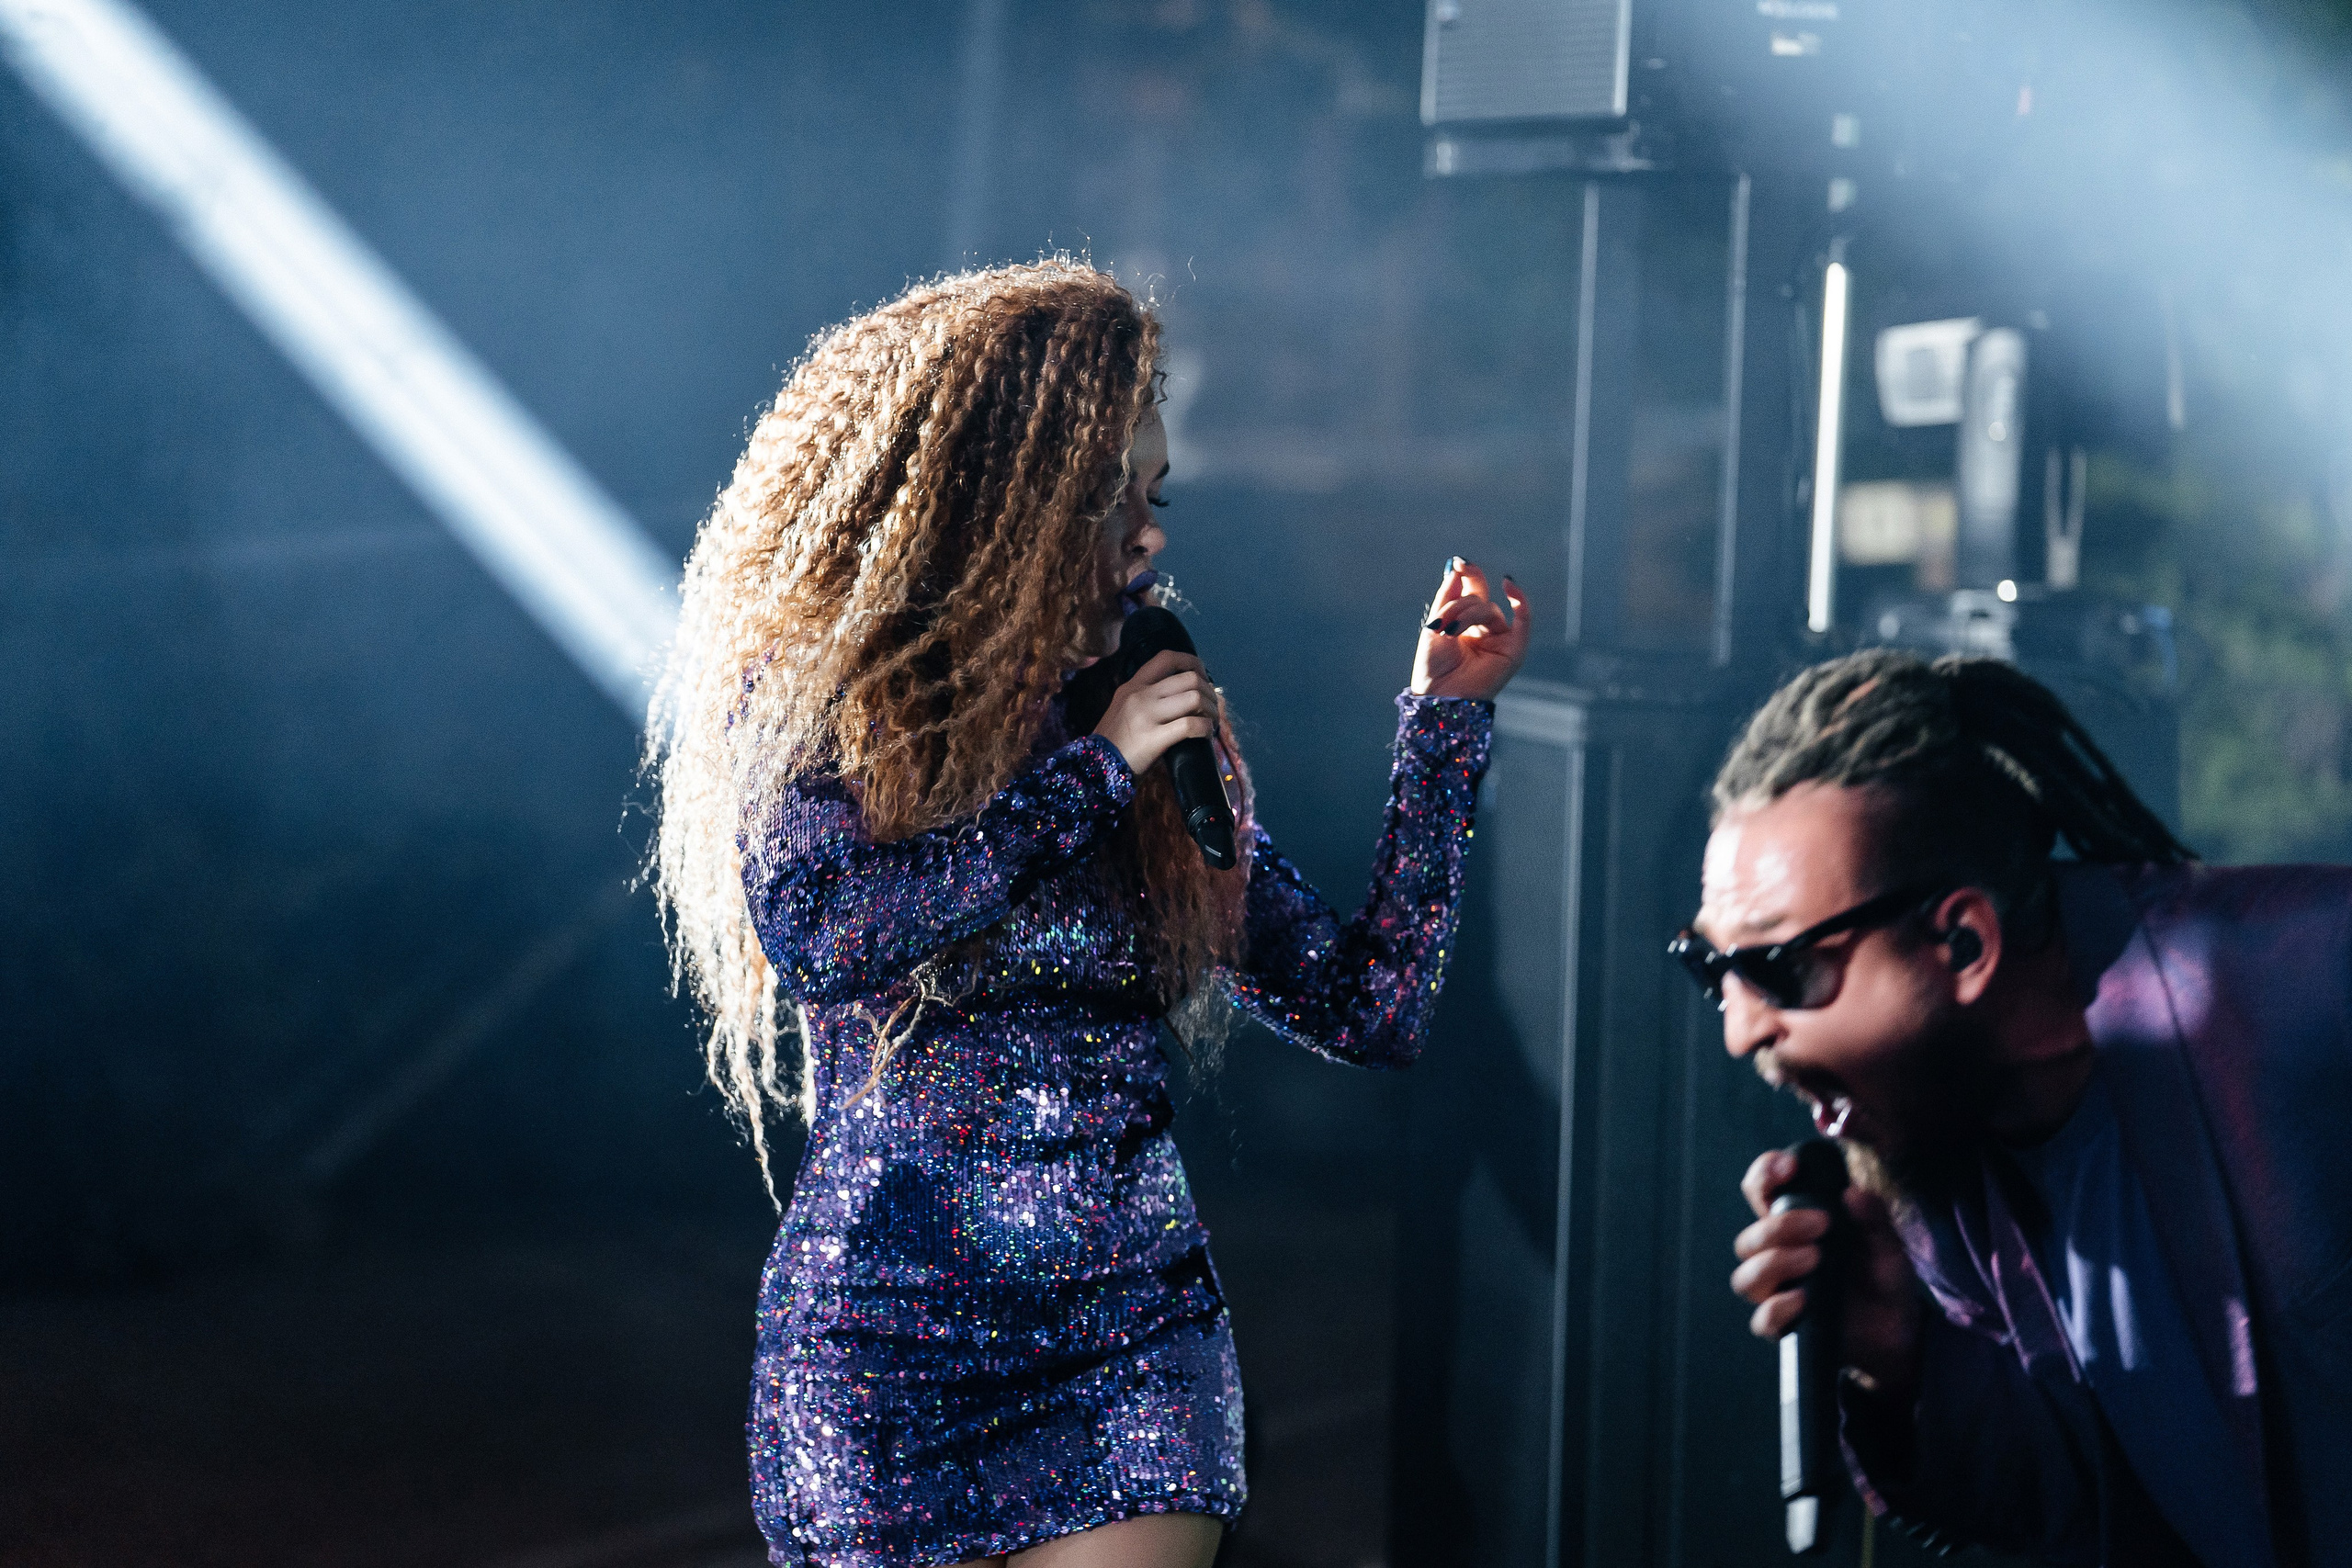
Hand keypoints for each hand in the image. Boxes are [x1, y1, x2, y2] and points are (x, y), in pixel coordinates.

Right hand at [1094, 650, 1218, 775]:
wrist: (1096, 769)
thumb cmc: (1114, 742)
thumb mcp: (1123, 708)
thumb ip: (1146, 697)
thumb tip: (1182, 694)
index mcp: (1133, 685)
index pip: (1166, 658)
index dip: (1191, 661)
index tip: (1202, 676)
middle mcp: (1140, 695)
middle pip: (1189, 678)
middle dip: (1209, 691)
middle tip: (1213, 707)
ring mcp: (1146, 716)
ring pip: (1194, 698)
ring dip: (1211, 710)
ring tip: (1211, 722)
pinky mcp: (1154, 738)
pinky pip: (1191, 725)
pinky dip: (1206, 729)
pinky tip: (1206, 735)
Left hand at [1413, 557, 1531, 699]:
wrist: (1439, 695)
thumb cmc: (1433, 667)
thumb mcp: (1434, 625)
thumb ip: (1447, 597)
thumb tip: (1458, 567)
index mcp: (1463, 625)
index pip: (1468, 593)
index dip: (1466, 576)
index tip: (1458, 562)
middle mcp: (1483, 630)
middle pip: (1480, 596)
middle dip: (1471, 582)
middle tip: (1462, 565)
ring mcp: (1499, 639)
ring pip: (1488, 609)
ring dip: (1467, 613)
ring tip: (1451, 630)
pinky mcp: (1514, 649)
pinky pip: (1523, 620)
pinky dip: (1520, 601)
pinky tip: (1509, 584)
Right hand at [1732, 1148, 1923, 1403]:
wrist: (1898, 1331)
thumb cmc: (1883, 1278)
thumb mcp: (1888, 1244)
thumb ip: (1874, 1218)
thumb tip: (1853, 1193)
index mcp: (1794, 1226)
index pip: (1761, 1192)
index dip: (1763, 1173)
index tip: (1788, 1166)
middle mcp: (1777, 1257)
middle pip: (1749, 1238)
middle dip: (1779, 1226)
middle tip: (1821, 1223)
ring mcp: (1778, 1293)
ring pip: (1746, 1276)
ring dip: (1775, 1262)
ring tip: (1815, 1258)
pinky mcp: (1786, 1328)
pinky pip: (1763, 1320)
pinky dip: (1777, 1307)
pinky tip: (1804, 1300)